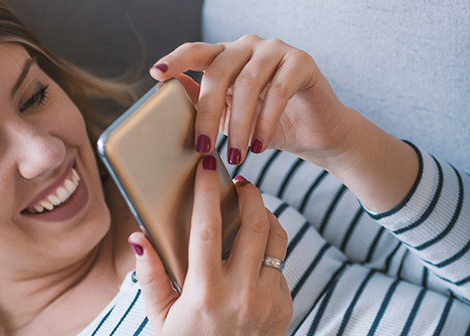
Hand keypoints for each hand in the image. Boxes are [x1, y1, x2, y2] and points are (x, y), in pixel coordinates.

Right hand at [130, 159, 291, 335]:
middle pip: (254, 224)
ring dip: (266, 215)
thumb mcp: (160, 316)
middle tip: (240, 182)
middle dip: (249, 194)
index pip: (207, 228)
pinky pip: (280, 264)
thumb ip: (149, 276)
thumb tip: (138, 238)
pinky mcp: (284, 305)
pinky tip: (254, 248)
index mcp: (205, 292)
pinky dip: (269, 248)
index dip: (207, 192)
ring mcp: (268, 299)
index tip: (208, 167)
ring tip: (252, 206)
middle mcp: (241, 293)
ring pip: (276, 239)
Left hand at [151, 35, 419, 211]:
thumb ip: (202, 104)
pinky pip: (277, 91)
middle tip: (203, 148)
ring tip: (236, 156)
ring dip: (239, 125)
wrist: (313, 134)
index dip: (176, 61)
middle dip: (207, 113)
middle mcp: (248, 46)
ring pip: (247, 84)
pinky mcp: (301, 62)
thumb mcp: (227, 118)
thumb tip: (170, 92)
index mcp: (225, 55)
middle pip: (218, 72)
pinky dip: (265, 121)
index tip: (156, 75)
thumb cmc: (265, 125)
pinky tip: (260, 146)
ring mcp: (275, 50)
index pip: (195, 52)